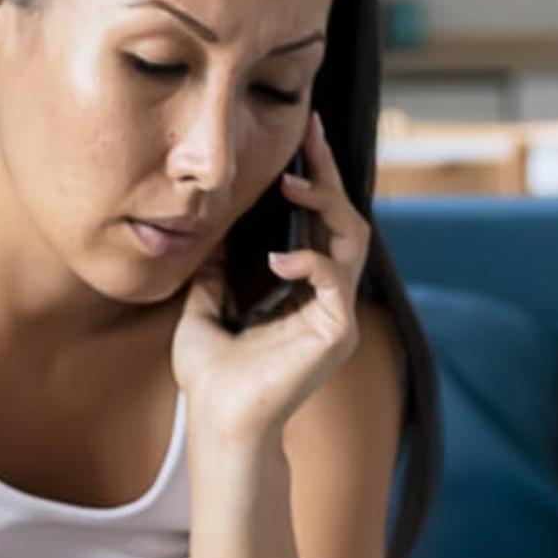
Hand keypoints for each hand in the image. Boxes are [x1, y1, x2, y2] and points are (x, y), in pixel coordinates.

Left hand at [171, 115, 369, 453]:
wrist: (218, 423)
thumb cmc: (212, 376)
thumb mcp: (204, 305)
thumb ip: (217, 269)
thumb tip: (212, 228)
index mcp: (303, 291)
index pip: (320, 223)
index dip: (316, 178)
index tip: (306, 135)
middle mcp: (328, 300)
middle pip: (346, 222)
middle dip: (329, 176)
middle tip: (310, 137)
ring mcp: (337, 316)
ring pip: (353, 241)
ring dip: (327, 206)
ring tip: (295, 183)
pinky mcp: (336, 334)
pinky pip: (336, 283)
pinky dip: (311, 261)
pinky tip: (278, 257)